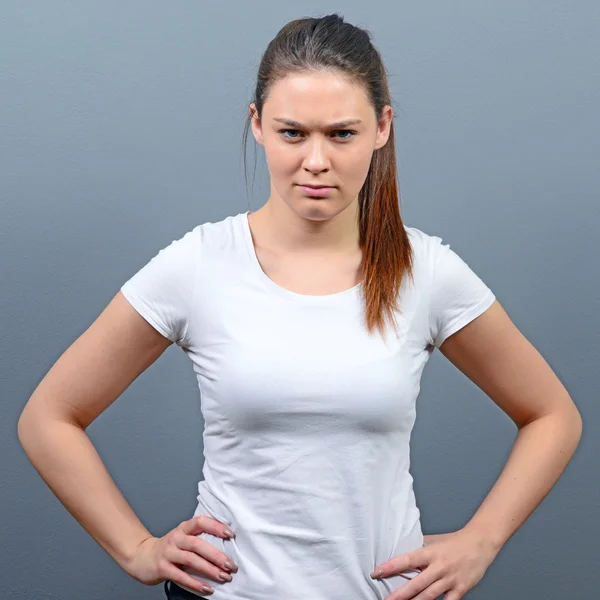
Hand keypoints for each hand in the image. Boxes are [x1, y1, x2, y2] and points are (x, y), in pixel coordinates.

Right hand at [124, 515, 237, 594]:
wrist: (142, 556)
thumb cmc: (169, 548)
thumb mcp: (182, 537)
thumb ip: (198, 538)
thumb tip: (225, 545)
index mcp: (183, 528)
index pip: (201, 521)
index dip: (216, 526)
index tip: (230, 534)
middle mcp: (176, 538)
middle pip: (198, 544)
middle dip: (216, 555)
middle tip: (231, 565)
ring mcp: (168, 552)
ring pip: (191, 560)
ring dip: (209, 570)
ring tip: (223, 577)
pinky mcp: (162, 568)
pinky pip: (181, 576)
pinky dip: (195, 583)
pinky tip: (207, 588)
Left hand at [370, 528, 499, 599]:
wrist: (480, 543)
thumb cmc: (455, 541)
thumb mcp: (434, 540)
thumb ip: (419, 547)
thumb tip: (402, 548)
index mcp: (430, 553)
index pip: (406, 560)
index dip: (391, 567)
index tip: (377, 572)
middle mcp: (439, 567)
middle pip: (416, 583)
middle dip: (399, 594)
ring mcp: (450, 580)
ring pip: (429, 596)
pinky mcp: (460, 589)